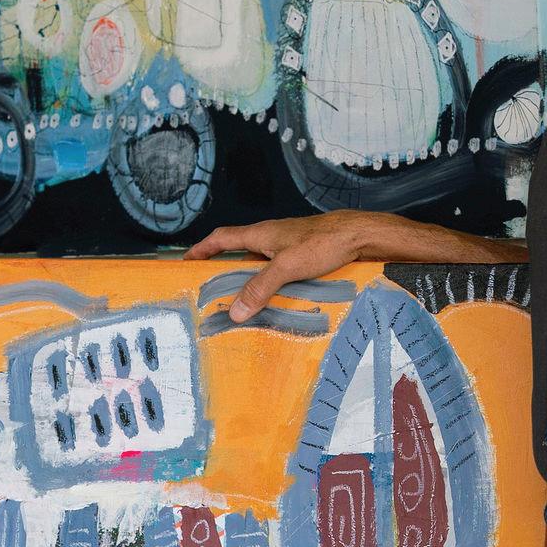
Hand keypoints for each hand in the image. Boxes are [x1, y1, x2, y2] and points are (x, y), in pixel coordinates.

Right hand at [193, 213, 377, 321]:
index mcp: (260, 234)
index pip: (221, 239)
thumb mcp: (287, 267)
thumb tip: (235, 312)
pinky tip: (273, 299)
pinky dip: (268, 283)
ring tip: (240, 302)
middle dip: (222, 269)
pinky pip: (276, 270)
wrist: (360, 235)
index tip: (186, 262)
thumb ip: (260, 288)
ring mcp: (286, 245)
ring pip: (258, 263)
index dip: (202, 250)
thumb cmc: (323, 243)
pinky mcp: (302, 254)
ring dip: (247, 279)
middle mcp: (270, 238)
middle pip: (237, 252)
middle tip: (210, 289)